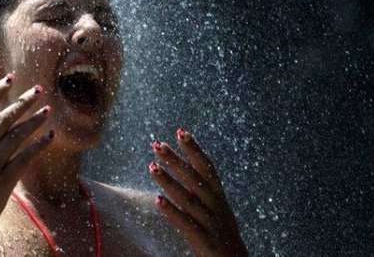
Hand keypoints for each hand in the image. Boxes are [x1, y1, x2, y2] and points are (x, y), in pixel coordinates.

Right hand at [0, 73, 53, 250]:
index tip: (9, 79)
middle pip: (1, 120)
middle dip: (21, 102)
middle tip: (38, 88)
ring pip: (14, 137)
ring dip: (33, 120)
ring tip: (47, 108)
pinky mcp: (1, 184)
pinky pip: (23, 159)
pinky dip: (38, 145)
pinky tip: (49, 135)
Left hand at [148, 128, 246, 256]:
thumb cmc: (222, 238)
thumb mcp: (217, 212)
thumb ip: (202, 193)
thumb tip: (184, 171)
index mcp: (219, 198)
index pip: (207, 168)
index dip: (194, 149)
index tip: (180, 131)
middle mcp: (217, 207)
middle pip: (196, 179)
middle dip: (176, 160)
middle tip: (156, 144)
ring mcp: (212, 224)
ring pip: (189, 199)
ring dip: (169, 181)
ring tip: (151, 167)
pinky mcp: (206, 242)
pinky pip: (187, 225)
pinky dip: (173, 212)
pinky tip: (157, 201)